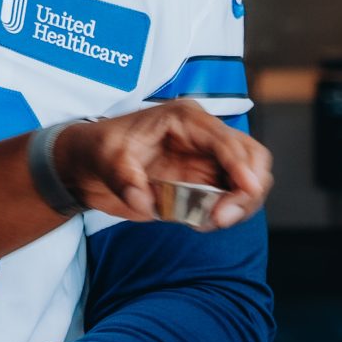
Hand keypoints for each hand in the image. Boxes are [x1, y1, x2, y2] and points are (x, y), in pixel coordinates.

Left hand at [52, 100, 269, 227]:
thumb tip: (145, 203)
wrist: (90, 165)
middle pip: (252, 157)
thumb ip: (125, 181)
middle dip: (248, 189)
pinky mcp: (206, 182)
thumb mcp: (105, 160)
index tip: (248, 191)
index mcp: (184, 119)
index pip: (225, 140)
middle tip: (222, 217)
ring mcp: (209, 159)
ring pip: (250, 180)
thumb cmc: (99, 151)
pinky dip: (228, 213)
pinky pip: (233, 198)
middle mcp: (204, 136)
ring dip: (241, 205)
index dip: (240, 166)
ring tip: (208, 223)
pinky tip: (200, 223)